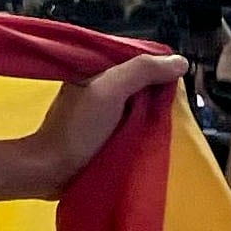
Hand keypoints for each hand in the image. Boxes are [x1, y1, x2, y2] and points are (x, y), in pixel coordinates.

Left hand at [26, 50, 185, 191]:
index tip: (177, 83)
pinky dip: (146, 128)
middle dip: (160, 92)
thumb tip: (180, 62)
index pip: (140, 59)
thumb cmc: (76, 130)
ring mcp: (104, 110)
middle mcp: (102, 86)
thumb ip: (140, 71)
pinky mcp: (106, 132)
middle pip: (143, 82)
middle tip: (176, 107)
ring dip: (155, 112)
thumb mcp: (109, 91)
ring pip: (141, 103)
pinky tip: (157, 135)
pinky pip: (135, 123)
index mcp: (98, 68)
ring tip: (171, 122)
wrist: (50, 171)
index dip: (161, 68)